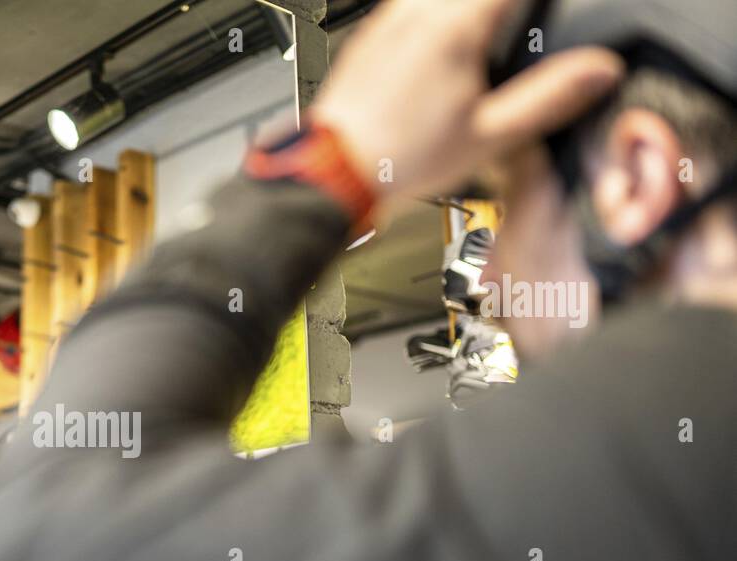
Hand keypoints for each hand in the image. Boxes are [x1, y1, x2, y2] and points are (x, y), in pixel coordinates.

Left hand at [311, 0, 623, 208]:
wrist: (332, 173)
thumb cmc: (398, 160)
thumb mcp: (489, 137)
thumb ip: (548, 97)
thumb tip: (599, 71)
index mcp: (454, 27)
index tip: (551, 7)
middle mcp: (418, 12)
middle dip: (507, 7)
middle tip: (527, 20)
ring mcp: (390, 20)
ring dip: (474, 9)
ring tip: (497, 26)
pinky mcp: (371, 36)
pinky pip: (413, 3)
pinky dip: (441, 12)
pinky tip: (451, 37)